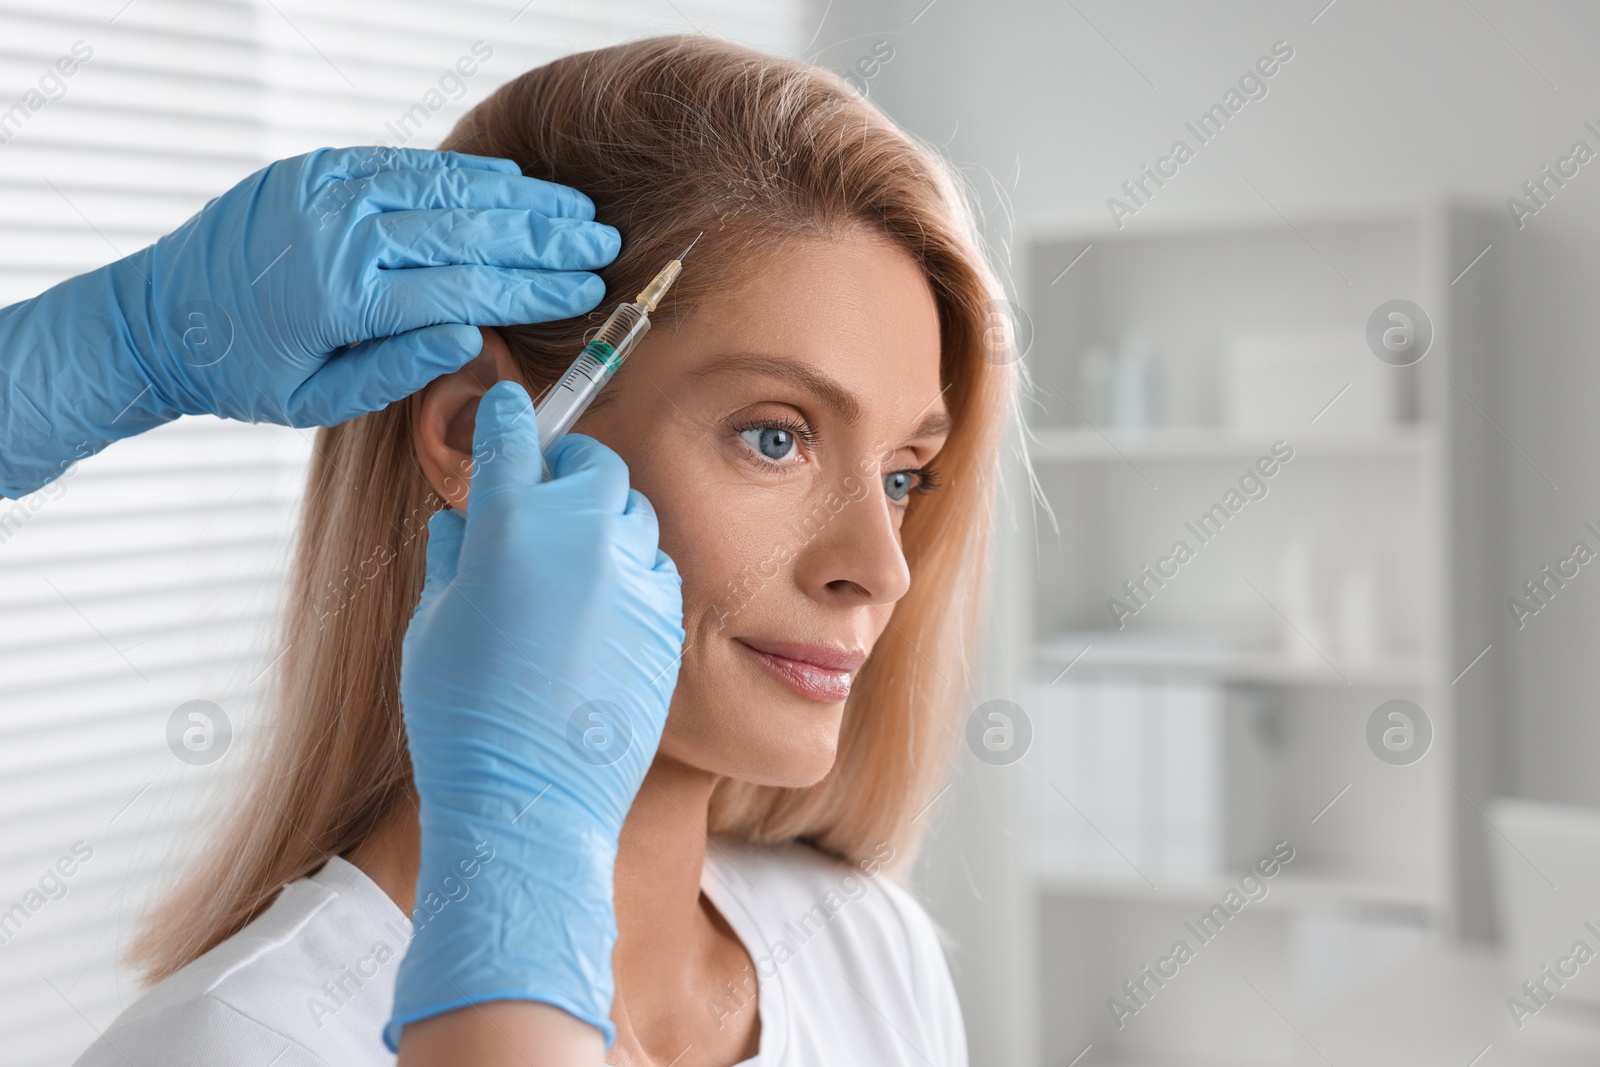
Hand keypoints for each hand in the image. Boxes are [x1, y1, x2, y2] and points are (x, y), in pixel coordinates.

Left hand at [0, 146, 617, 496]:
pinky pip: (405, 164)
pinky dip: (463, 175)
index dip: (533, 289)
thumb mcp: (317, 401)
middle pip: (467, 231)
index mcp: (341, 299)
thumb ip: (397, 369)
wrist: (156, 317)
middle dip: (544, 238)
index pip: (465, 288)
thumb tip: (470, 337)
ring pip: (444, 189)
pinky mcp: (315, 169)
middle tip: (602, 242)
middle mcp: (338, 233)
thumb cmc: (241, 373)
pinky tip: (511, 184)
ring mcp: (325, 190)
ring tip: (576, 209)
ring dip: (518, 199)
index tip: (586, 289)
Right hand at [388, 380, 684, 1050]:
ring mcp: (632, 575)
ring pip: (632, 513)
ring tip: (571, 564)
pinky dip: (630, 573)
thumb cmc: (463, 715)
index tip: (506, 409)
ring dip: (602, 522)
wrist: (529, 797)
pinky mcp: (668, 616)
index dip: (505, 417)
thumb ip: (453, 557)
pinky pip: (654, 568)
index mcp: (509, 524)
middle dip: (567, 469)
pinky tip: (603, 612)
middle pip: (591, 463)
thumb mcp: (434, 624)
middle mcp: (581, 535)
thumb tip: (462, 522)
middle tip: (544, 496)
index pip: (511, 436)